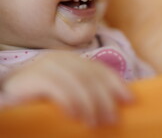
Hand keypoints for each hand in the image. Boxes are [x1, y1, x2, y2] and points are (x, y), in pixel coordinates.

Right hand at [0, 52, 132, 125]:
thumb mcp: (69, 93)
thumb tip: (112, 105)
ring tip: (95, 122)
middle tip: (113, 118)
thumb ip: (86, 93)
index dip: (116, 83)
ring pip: (76, 80)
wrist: (9, 96)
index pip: (99, 69)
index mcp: (73, 61)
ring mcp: (46, 66)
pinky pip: (55, 87)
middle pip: (90, 74)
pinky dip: (69, 100)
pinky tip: (75, 115)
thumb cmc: (41, 98)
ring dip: (89, 102)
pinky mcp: (31, 77)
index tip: (130, 100)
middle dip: (105, 97)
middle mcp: (62, 59)